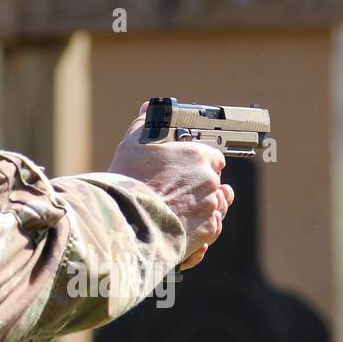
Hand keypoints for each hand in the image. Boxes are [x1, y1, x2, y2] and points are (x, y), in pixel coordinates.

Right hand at [107, 102, 234, 270]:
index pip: (213, 156)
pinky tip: (185, 224)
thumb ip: (145, 124)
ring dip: (204, 206)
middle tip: (179, 190)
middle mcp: (209, 180)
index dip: (200, 163)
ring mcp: (210, 207)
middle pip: (214, 181)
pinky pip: (212, 227)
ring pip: (215, 205)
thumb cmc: (128, 182)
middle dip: (200, 185)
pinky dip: (202, 227)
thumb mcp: (132, 145)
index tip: (188, 169)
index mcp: (197, 155)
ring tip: (182, 209)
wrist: (126, 223)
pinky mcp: (207, 231)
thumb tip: (149, 109)